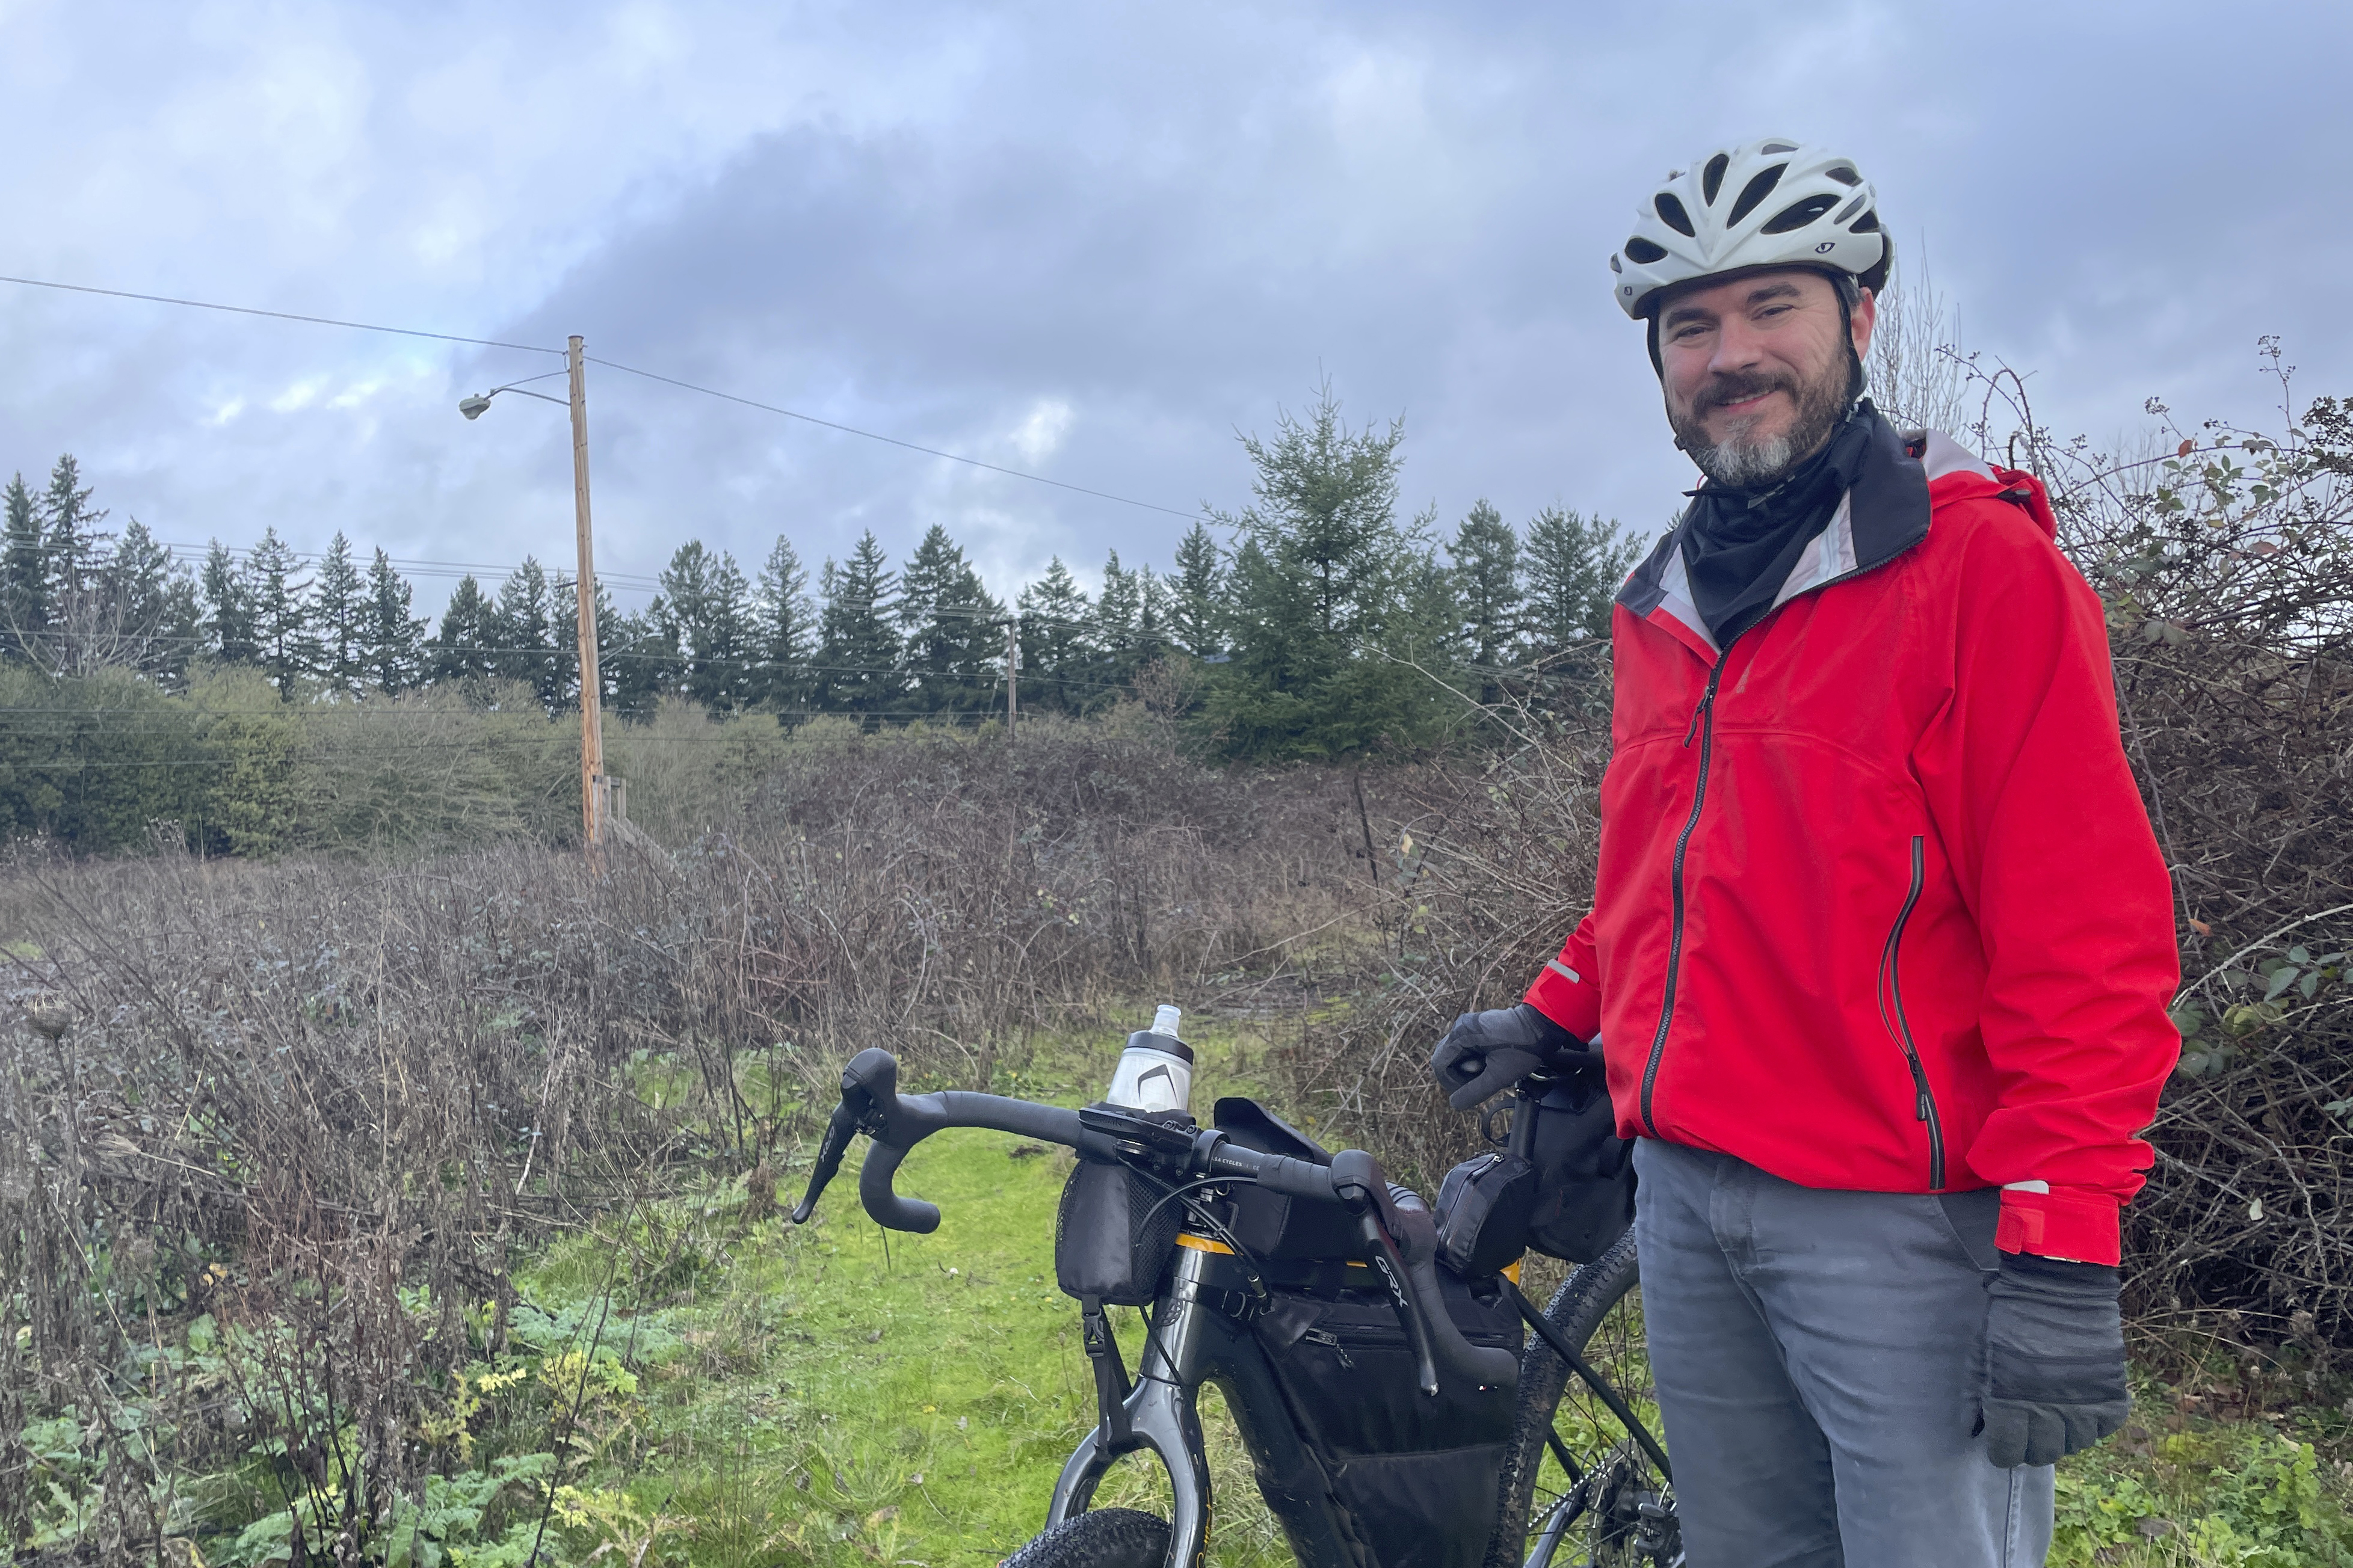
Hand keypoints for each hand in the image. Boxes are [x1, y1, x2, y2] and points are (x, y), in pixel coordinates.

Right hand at [1428, 1003, 1589, 1109]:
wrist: (1543, 1026)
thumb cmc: (1523, 1049)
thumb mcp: (1498, 1076)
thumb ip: (1474, 1092)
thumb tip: (1454, 1104)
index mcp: (1461, 1035)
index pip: (1439, 1064)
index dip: (1451, 1083)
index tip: (1470, 1089)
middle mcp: (1461, 1027)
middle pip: (1446, 1059)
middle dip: (1460, 1075)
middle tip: (1482, 1079)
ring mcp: (1469, 1025)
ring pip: (1457, 1055)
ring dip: (1469, 1068)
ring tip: (1490, 1069)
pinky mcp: (1478, 1028)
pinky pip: (1467, 1048)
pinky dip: (1476, 1060)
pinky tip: (1492, 1062)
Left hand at [1980, 1252, 2130, 1467]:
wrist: (2059, 1285)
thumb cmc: (2011, 1314)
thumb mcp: (1982, 1351)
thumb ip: (1976, 1393)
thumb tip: (1972, 1431)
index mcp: (2012, 1399)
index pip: (2008, 1451)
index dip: (2002, 1452)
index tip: (2001, 1444)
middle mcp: (2050, 1410)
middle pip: (2042, 1454)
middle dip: (2031, 1448)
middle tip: (2028, 1432)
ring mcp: (2084, 1404)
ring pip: (2075, 1444)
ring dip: (2062, 1436)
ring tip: (2053, 1419)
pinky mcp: (2111, 1392)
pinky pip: (2104, 1428)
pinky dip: (2092, 1423)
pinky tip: (2080, 1409)